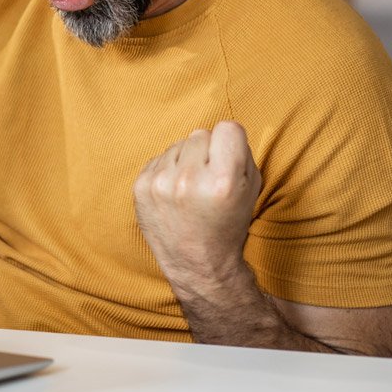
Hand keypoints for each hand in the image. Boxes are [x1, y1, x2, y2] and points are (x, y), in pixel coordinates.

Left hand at [132, 121, 261, 288]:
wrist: (197, 263)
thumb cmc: (228, 224)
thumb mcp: (251, 190)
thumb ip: (241, 153)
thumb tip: (223, 130)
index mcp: (222, 181)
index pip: (228, 128)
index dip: (231, 143)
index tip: (228, 160)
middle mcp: (189, 181)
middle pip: (201, 134)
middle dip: (207, 152)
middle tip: (208, 180)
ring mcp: (160, 184)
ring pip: (178, 144)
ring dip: (185, 160)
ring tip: (190, 189)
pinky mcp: (141, 187)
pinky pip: (159, 157)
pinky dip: (167, 170)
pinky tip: (174, 194)